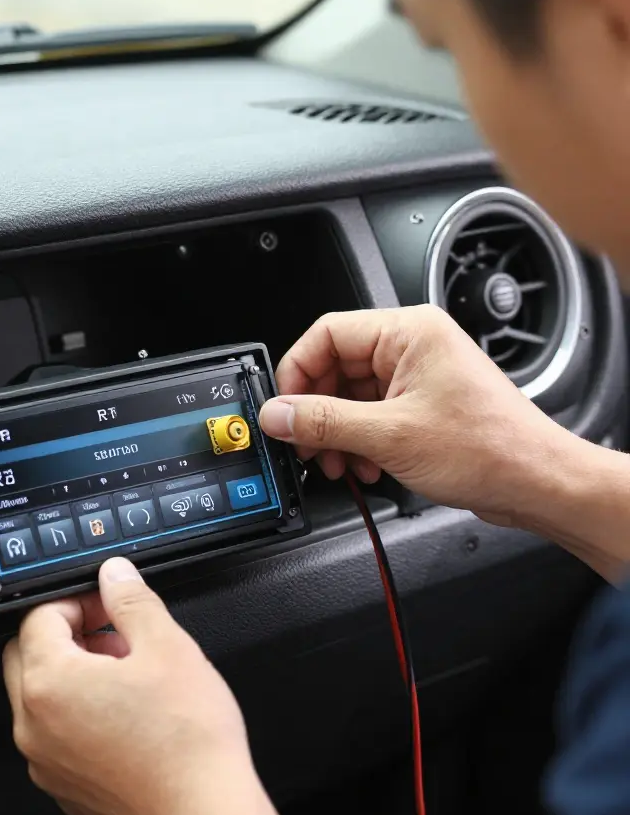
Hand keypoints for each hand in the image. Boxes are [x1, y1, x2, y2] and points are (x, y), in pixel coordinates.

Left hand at [2, 556, 256, 814]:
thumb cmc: (187, 739)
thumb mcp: (166, 645)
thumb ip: (131, 600)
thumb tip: (114, 575)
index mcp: (49, 682)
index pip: (39, 617)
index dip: (77, 600)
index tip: (106, 602)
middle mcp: (34, 725)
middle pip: (27, 656)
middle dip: (65, 635)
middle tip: (112, 633)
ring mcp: (45, 762)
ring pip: (38, 699)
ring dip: (71, 675)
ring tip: (125, 674)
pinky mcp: (65, 788)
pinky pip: (55, 737)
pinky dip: (77, 717)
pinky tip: (124, 715)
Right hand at [258, 305, 570, 525]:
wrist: (537, 483)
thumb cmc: (490, 448)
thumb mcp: (389, 435)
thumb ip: (324, 422)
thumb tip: (278, 414)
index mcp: (408, 332)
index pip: (326, 334)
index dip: (296, 372)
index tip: (283, 409)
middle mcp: (412, 347)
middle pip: (334, 368)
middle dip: (317, 413)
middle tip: (306, 444)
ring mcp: (417, 377)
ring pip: (349, 397)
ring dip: (337, 435)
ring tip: (339, 464)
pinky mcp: (420, 405)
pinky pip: (370, 416)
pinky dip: (359, 443)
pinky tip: (365, 467)